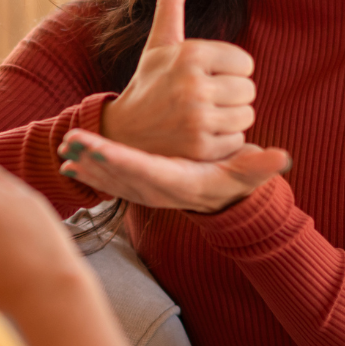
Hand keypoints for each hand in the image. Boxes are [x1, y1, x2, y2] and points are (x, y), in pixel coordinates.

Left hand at [58, 127, 289, 212]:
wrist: (219, 203)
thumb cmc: (231, 183)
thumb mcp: (246, 173)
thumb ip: (260, 165)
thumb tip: (280, 156)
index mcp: (178, 181)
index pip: (147, 170)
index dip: (121, 162)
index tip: (99, 150)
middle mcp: (156, 190)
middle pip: (120, 176)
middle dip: (94, 161)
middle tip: (69, 142)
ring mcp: (143, 192)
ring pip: (109, 180)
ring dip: (86, 166)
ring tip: (64, 147)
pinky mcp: (135, 188)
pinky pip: (107, 183)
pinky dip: (88, 174)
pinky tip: (67, 161)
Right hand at [101, 0, 257, 161]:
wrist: (123, 134)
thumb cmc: (148, 83)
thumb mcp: (159, 43)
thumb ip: (171, 2)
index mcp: (189, 54)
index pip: (244, 63)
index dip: (229, 72)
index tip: (204, 78)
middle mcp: (193, 84)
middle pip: (249, 90)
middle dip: (231, 98)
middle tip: (201, 101)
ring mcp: (196, 117)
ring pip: (246, 116)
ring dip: (229, 120)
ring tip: (200, 118)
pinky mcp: (200, 147)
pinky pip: (237, 141)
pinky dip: (223, 142)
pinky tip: (198, 137)